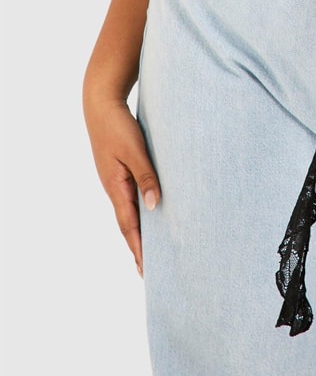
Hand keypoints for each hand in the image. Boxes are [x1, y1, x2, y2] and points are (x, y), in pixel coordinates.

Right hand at [84, 94, 160, 276]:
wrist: (102, 105)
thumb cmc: (118, 126)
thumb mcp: (135, 150)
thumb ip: (146, 176)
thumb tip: (154, 205)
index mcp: (115, 187)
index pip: (129, 226)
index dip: (138, 248)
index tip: (146, 269)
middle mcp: (114, 188)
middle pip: (128, 224)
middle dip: (138, 247)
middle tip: (148, 270)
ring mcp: (116, 180)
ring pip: (130, 211)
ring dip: (140, 231)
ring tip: (151, 249)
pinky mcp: (120, 170)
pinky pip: (131, 197)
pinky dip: (140, 211)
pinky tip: (149, 212)